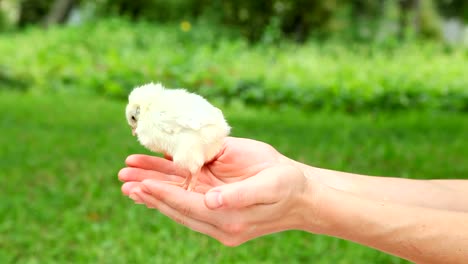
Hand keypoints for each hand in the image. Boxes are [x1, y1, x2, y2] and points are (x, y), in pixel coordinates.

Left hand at [118, 137, 320, 245]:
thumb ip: (240, 196)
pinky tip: (151, 179)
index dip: (164, 194)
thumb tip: (211, 201)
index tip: (141, 183)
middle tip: (124, 180)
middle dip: (150, 192)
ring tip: (128, 178)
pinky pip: (188, 195)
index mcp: (229, 218)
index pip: (188, 206)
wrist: (301, 195)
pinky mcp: (217, 203)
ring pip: (178, 200)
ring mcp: (216, 212)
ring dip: (153, 189)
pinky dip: (168, 187)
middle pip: (176, 205)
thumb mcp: (270, 187)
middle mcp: (217, 219)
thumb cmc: (288, 186)